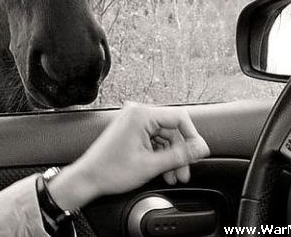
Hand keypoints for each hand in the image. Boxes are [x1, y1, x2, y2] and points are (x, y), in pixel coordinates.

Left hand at [48, 103, 209, 210]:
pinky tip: (163, 171)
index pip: (180, 118)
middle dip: (181, 154)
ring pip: (165, 137)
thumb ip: (180, 155)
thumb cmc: (111, 169)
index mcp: (141, 114)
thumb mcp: (152, 165)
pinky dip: (160, 155)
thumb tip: (201, 148)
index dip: (193, 137)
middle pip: (172, 130)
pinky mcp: (131, 130)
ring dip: (171, 157)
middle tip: (184, 173)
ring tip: (173, 177)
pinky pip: (154, 140)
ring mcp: (133, 121)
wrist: (89, 177)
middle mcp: (137, 113)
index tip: (199, 154)